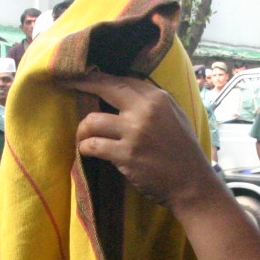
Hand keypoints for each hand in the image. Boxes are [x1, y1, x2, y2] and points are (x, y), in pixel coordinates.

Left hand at [72, 72, 219, 213]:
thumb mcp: (175, 117)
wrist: (192, 184)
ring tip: (83, 137)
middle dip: (82, 83)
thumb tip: (126, 92)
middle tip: (66, 83)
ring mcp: (135, 132)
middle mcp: (145, 110)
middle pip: (105, 88)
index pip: (123, 80)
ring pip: (92, 120)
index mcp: (158, 98)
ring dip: (82, 130)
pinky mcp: (125, 155)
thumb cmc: (184, 152)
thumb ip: (153, 104)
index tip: (84, 75)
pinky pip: (92, 145)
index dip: (101, 78)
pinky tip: (87, 151)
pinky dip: (85, 148)